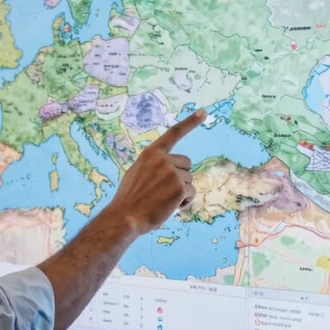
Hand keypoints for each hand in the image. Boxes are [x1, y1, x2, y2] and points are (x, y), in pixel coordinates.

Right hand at [109, 109, 205, 234]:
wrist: (124, 218)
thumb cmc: (129, 199)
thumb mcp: (137, 173)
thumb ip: (153, 166)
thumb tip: (171, 170)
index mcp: (151, 154)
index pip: (173, 134)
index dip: (190, 122)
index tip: (204, 112)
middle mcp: (163, 160)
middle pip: (187, 165)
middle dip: (180, 178)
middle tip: (163, 192)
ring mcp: (172, 173)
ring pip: (189, 181)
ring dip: (181, 192)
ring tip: (162, 201)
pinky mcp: (180, 188)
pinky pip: (191, 193)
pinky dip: (184, 202)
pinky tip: (169, 207)